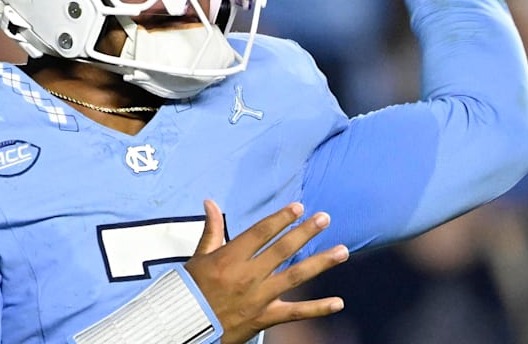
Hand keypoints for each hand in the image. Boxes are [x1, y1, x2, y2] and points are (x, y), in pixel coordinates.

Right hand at [184, 200, 348, 343]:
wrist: (185, 325)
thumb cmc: (189, 290)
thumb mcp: (198, 257)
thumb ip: (211, 229)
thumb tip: (210, 202)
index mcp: (230, 257)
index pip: (261, 232)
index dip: (281, 218)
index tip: (298, 207)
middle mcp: (249, 275)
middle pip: (283, 249)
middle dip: (306, 232)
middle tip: (324, 219)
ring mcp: (259, 297)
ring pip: (296, 276)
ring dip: (321, 263)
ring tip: (343, 251)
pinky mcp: (264, 317)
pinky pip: (296, 312)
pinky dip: (318, 308)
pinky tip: (338, 302)